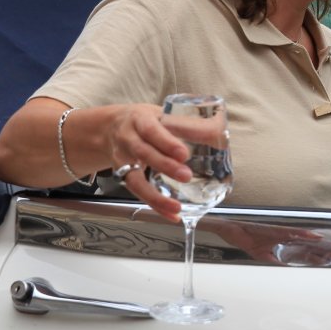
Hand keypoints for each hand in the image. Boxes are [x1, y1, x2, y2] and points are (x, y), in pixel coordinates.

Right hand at [98, 104, 196, 220]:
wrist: (110, 128)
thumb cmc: (145, 121)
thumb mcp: (163, 114)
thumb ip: (188, 124)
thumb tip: (220, 132)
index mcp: (140, 120)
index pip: (152, 130)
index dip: (166, 142)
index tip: (183, 153)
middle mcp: (128, 139)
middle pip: (144, 153)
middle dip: (165, 166)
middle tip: (186, 175)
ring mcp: (123, 161)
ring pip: (135, 179)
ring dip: (156, 195)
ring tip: (176, 206)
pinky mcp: (124, 177)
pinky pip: (138, 194)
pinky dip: (155, 206)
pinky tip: (172, 215)